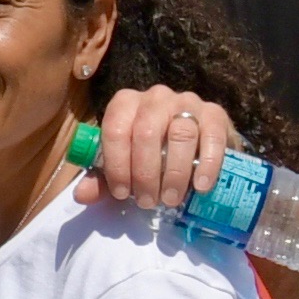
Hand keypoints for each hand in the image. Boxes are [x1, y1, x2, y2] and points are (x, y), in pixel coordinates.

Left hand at [85, 85, 236, 215]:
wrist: (196, 141)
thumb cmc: (152, 154)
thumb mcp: (124, 165)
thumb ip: (103, 179)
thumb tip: (82, 195)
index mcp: (125, 103)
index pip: (115, 129)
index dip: (116, 165)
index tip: (123, 194)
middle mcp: (155, 97)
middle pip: (146, 132)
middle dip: (145, 173)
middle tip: (148, 202)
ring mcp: (187, 101)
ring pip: (180, 134)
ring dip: (174, 172)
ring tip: (171, 199)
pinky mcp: (216, 113)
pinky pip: (212, 136)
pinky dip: (206, 164)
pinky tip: (200, 186)